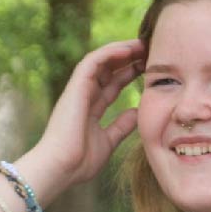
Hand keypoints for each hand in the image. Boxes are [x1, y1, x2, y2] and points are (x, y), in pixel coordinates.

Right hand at [24, 40, 144, 198]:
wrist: (60, 168)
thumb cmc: (79, 162)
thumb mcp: (108, 142)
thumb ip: (121, 126)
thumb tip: (136, 112)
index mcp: (90, 110)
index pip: (112, 85)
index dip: (130, 74)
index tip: (149, 68)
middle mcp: (83, 97)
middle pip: (108, 71)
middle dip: (129, 59)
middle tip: (150, 50)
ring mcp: (78, 91)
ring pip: (101, 61)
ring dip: (121, 51)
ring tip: (141, 44)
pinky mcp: (75, 87)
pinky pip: (92, 62)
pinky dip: (109, 53)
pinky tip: (127, 48)